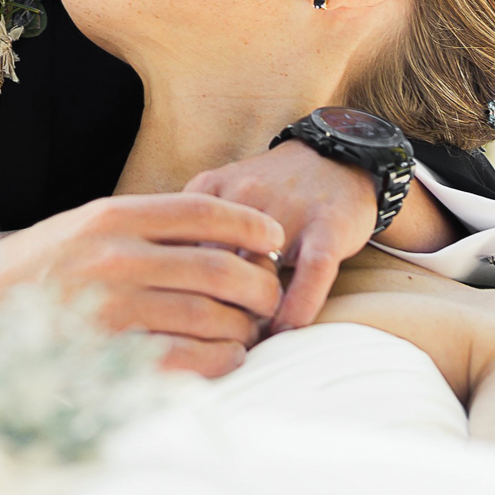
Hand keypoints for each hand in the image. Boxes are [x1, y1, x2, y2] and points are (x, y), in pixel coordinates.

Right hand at [0, 193, 285, 376]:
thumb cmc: (31, 273)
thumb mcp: (77, 228)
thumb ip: (135, 227)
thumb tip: (210, 235)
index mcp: (109, 216)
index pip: (203, 211)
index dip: (250, 223)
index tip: (272, 236)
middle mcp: (115, 257)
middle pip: (219, 266)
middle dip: (258, 283)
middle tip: (269, 294)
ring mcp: (113, 309)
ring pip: (211, 315)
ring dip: (244, 325)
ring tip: (250, 328)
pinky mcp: (110, 356)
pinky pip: (188, 358)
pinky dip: (221, 359)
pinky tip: (230, 357)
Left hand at [185, 143, 377, 332]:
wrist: (335, 157)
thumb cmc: (270, 192)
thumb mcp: (216, 198)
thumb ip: (186, 233)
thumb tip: (159, 291)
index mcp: (208, 190)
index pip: (176, 250)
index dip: (176, 290)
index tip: (178, 317)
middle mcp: (244, 197)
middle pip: (213, 268)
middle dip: (212, 307)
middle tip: (214, 336)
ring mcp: (288, 211)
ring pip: (258, 276)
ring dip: (251, 314)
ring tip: (247, 338)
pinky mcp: (327, 227)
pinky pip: (310, 275)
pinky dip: (296, 309)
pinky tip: (285, 330)